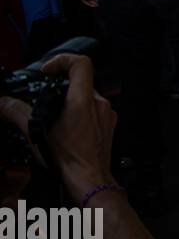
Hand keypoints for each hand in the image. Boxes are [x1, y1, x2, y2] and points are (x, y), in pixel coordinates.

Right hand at [0, 54, 116, 200]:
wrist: (89, 178)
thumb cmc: (69, 159)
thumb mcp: (36, 132)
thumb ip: (17, 112)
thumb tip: (3, 103)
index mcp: (83, 100)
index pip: (81, 63)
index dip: (62, 60)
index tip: (48, 69)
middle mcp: (99, 104)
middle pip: (81, 82)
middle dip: (61, 88)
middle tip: (46, 98)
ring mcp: (106, 115)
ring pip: (87, 98)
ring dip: (70, 103)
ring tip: (55, 118)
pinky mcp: (108, 126)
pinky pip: (94, 112)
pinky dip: (80, 115)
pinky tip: (67, 129)